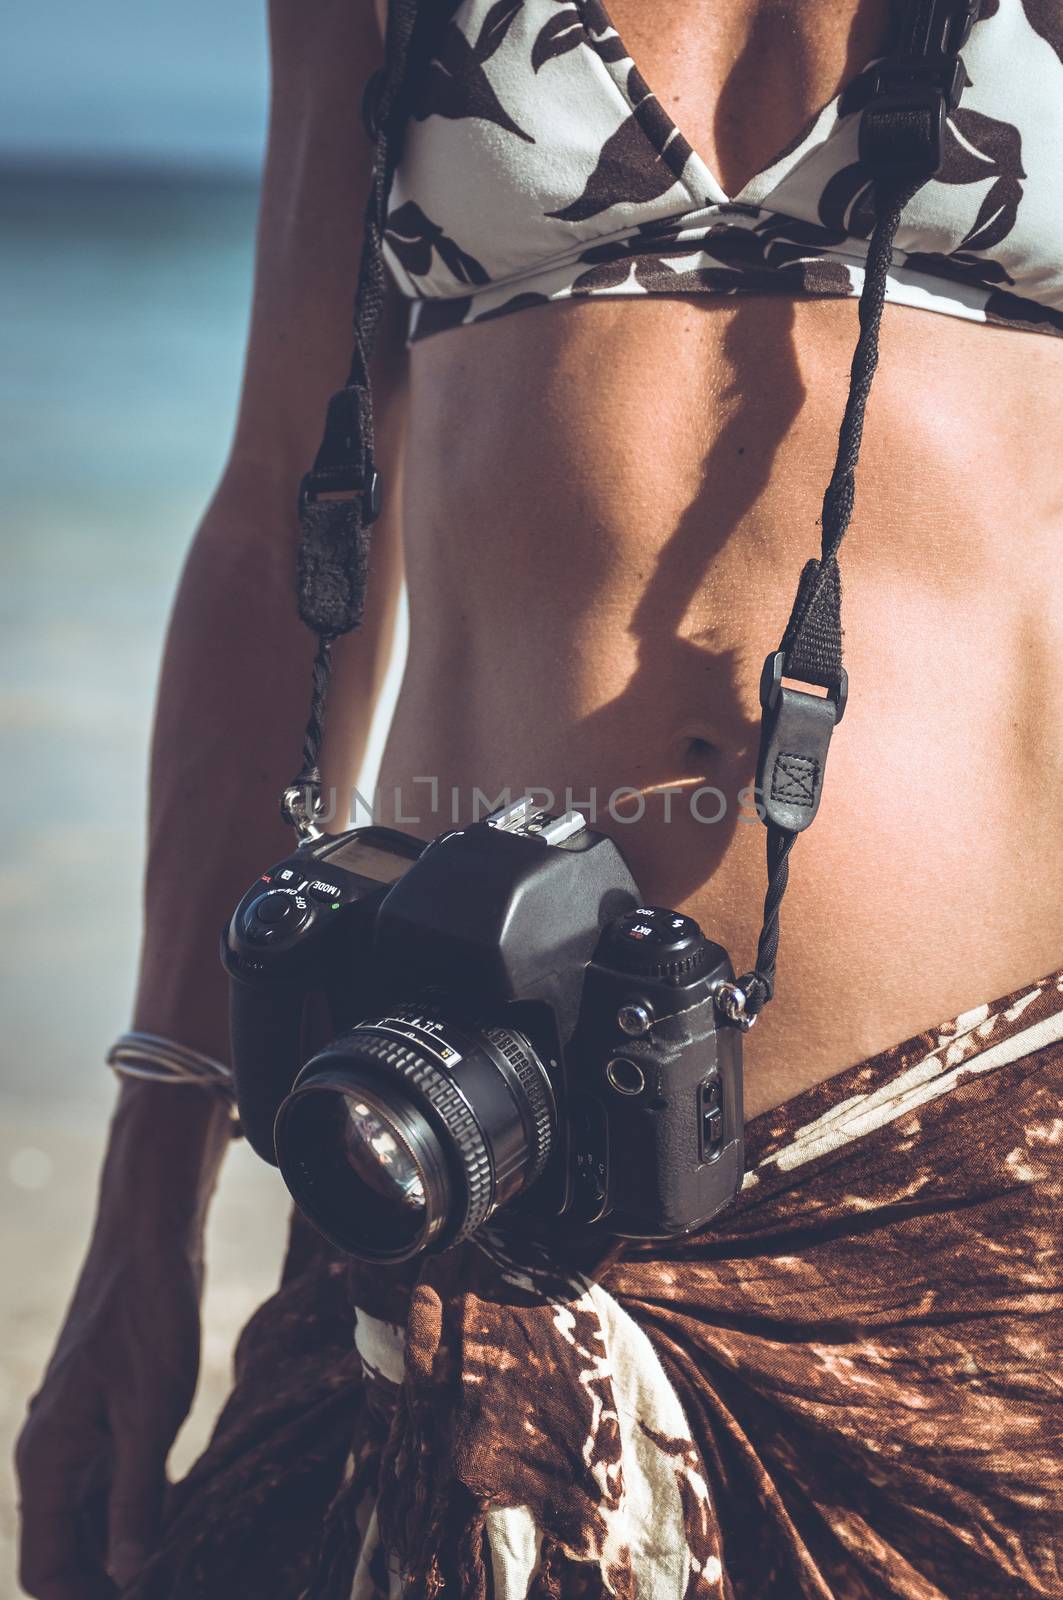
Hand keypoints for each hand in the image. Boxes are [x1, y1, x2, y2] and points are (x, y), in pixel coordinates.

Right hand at [16, 1227, 201, 1596]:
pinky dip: (141, 1510)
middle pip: (69, 1552)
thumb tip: (130, 1574)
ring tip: (184, 1569)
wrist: (149, 1240)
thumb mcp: (152, 1411)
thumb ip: (139, 1496)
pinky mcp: (108, 1419)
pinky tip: (182, 1521)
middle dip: (111, 1582)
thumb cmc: (147, 1315)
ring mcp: (79, 1437)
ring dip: (128, 1551)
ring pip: (94, 1520)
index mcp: (47, 1461)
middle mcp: (52, 1456)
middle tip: (178, 1584)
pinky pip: (115, 1485)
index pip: (46, 1570)